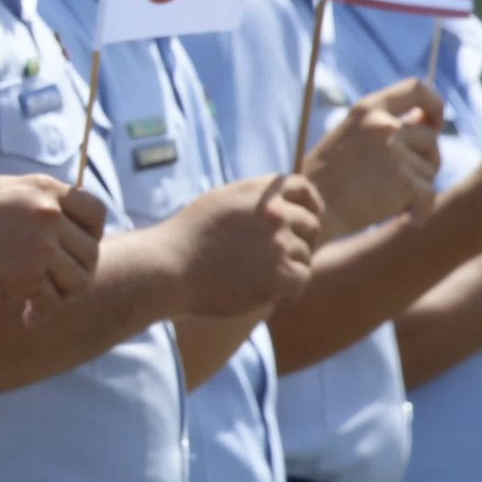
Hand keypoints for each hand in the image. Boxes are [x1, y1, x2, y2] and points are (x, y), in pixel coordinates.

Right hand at [0, 173, 105, 322]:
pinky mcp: (27, 274)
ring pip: (80, 280)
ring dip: (63, 295)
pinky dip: (41, 314)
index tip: (76, 251)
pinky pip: (52, 302)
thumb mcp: (5, 190)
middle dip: (76, 273)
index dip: (92, 235)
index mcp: (45, 188)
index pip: (96, 212)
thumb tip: (68, 218)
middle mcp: (49, 213)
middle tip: (55, 285)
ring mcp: (41, 244)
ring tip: (41, 300)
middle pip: (90, 252)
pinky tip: (27, 317)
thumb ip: (40, 200)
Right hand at [159, 174, 323, 317]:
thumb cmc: (187, 239)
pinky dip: (287, 290)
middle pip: (311, 225)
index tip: (305, 220)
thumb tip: (278, 206)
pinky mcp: (280, 274)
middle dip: (299, 241)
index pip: (303, 188)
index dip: (309, 205)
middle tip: (275, 259)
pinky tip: (264, 292)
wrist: (170, 266)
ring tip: (256, 278)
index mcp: (260, 192)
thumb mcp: (220, 203)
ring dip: (288, 268)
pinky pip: (301, 280)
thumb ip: (252, 202)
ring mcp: (280, 242)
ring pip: (304, 256)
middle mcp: (276, 213)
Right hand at [305, 77, 441, 236]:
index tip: (432, 124)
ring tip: (392, 199)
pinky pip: (429, 194)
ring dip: (419, 186)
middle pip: (430, 138)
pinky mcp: (403, 181)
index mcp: (368, 109)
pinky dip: (422, 210)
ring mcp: (394, 152)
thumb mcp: (351, 137)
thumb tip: (427, 123)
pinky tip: (409, 219)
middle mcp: (383, 125)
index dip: (434, 105)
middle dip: (425, 161)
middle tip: (405, 181)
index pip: (417, 89)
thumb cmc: (327, 179)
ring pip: (431, 168)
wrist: (310, 210)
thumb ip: (384, 127)